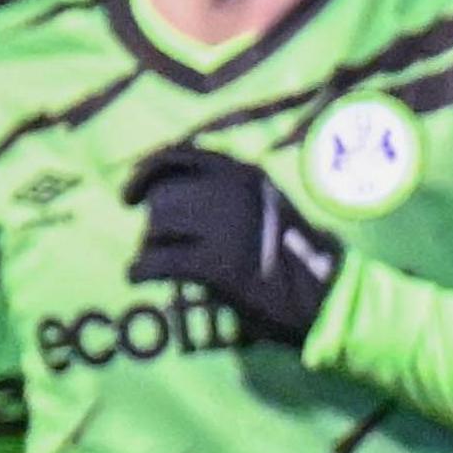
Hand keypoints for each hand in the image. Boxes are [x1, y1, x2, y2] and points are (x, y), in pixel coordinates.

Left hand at [123, 147, 342, 342]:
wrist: (324, 296)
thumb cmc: (291, 255)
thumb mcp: (264, 204)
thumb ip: (225, 191)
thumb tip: (162, 194)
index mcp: (244, 172)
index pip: (179, 156)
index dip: (144, 174)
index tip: (129, 196)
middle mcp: (233, 191)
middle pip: (163, 196)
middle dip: (154, 223)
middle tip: (157, 244)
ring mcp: (226, 227)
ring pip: (156, 227)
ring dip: (150, 246)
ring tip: (158, 263)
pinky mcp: (218, 265)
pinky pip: (156, 261)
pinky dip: (140, 269)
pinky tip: (138, 277)